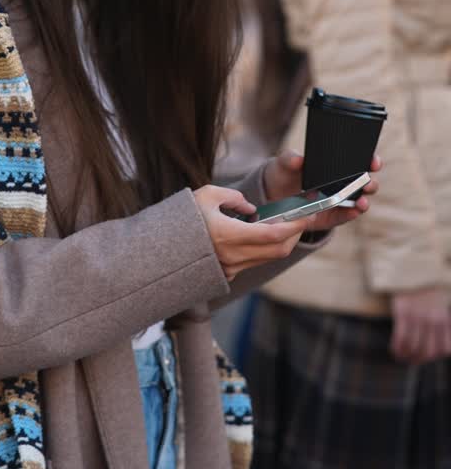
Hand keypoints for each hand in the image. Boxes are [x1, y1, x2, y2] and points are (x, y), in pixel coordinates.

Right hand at [193, 184, 313, 281]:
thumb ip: (233, 197)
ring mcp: (231, 268)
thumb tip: (251, 209)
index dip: (293, 226)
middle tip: (300, 219)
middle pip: (277, 250)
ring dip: (280, 242)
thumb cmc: (183, 219)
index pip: (272, 235)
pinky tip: (260, 235)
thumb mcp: (207, 195)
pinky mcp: (228, 273)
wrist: (162, 250)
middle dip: (294, 234)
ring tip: (281, 223)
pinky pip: (254, 262)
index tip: (306, 215)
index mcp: (228, 235)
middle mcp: (233, 256)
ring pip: (268, 257)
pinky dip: (264, 249)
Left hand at [263, 150, 380, 232]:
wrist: (272, 197)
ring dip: (363, 202)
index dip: (370, 160)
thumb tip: (299, 159)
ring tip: (361, 201)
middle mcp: (341, 183)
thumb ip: (290, 158)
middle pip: (364, 183)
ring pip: (359, 202)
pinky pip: (344, 217)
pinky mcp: (331, 217)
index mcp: (334, 166)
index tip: (373, 161)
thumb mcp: (283, 163)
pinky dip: (350, 215)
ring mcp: (338, 201)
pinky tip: (353, 212)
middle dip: (370, 183)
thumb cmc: (283, 174)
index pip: (358, 161)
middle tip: (368, 182)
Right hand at [390, 288, 450, 364]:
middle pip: (428, 352)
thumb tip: (436, 345)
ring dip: (406, 356)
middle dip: (419, 360)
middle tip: (411, 360)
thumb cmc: (425, 289)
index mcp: (443, 318)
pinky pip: (400, 338)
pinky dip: (397, 348)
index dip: (435, 356)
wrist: (411, 269)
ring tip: (401, 356)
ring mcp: (417, 316)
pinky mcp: (402, 312)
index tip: (426, 356)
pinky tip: (394, 349)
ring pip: (413, 347)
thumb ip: (441, 323)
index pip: (445, 349)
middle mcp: (432, 320)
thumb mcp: (440, 305)